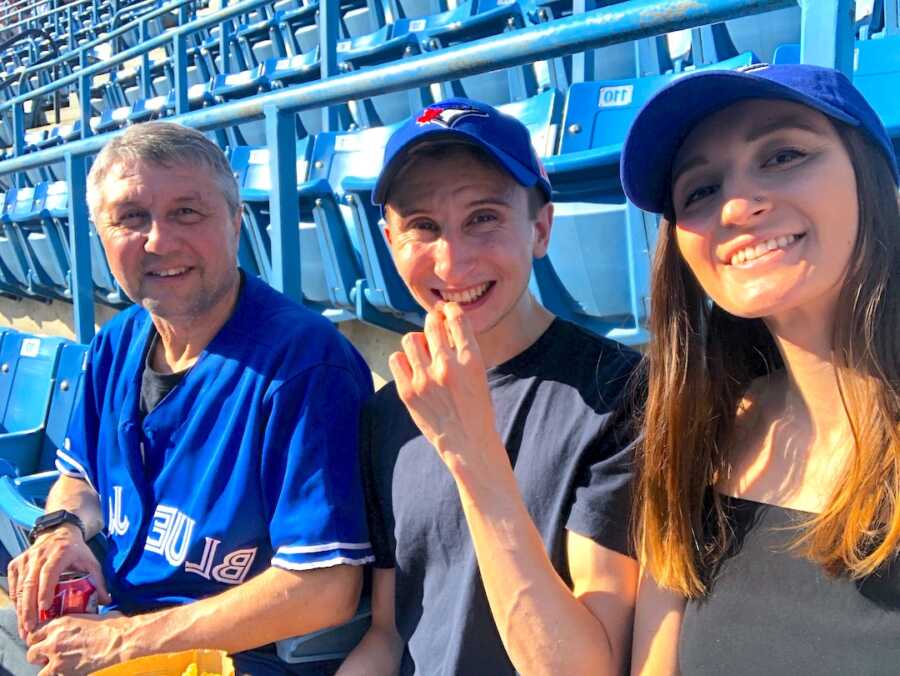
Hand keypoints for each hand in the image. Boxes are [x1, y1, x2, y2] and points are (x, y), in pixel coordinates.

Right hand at [8, 524, 110, 638]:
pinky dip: (16, 601)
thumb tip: (106, 602)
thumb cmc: (77, 551)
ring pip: (20, 587)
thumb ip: (99, 582)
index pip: (49, 572)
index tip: (44, 608)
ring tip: (25, 628)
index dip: (45, 590)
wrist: (60, 533)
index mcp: (60, 552)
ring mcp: (26, 559)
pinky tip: (21, 616)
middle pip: (30, 582)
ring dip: (21, 609)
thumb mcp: (91, 563)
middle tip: (32, 628)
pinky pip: (14, 585)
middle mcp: (40, 554)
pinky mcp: (17, 564)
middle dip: (29, 608)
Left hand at [25, 612, 130, 675]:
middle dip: (40, 656)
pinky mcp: (64, 675)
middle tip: (51, 657)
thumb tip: (82, 624)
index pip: (34, 634)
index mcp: (59, 624)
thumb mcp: (94, 617)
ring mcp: (58, 661)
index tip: (44, 642)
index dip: (38, 639)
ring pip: (41, 672)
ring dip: (50, 670)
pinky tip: (72, 672)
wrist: (123, 643)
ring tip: (63, 668)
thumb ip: (80, 622)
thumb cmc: (115, 628)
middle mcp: (53, 642)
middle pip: (32, 654)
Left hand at [389, 303, 508, 481]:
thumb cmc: (475, 406)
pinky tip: (412, 367)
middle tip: (434, 328)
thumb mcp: (478, 373)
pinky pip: (396, 359)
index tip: (446, 312)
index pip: (456, 318)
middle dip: (432, 322)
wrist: (467, 443)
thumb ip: (462, 349)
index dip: (449, 310)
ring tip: (423, 352)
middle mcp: (447, 366)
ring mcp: (425, 380)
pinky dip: (403, 359)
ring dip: (417, 341)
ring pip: (410, 339)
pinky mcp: (408, 392)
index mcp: (471, 360)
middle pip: (431, 325)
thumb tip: (441, 322)